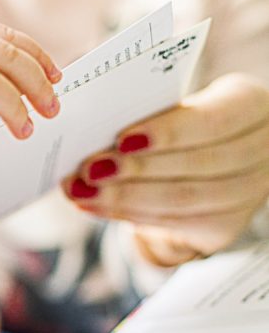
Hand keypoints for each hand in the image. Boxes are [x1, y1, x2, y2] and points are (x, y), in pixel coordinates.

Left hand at [63, 73, 268, 265]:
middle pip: (195, 166)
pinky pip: (173, 223)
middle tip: (88, 169)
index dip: (167, 133)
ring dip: (123, 198)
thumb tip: (95, 129)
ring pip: (181, 199)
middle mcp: (260, 152)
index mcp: (250, 106)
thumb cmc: (194, 123)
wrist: (225, 158)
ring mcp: (247, 195)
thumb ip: (153, 112)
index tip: (121, 138)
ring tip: (82, 190)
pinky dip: (129, 214)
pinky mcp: (224, 227)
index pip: (211, 121)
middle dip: (136, 170)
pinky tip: (96, 205)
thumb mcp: (187, 105)